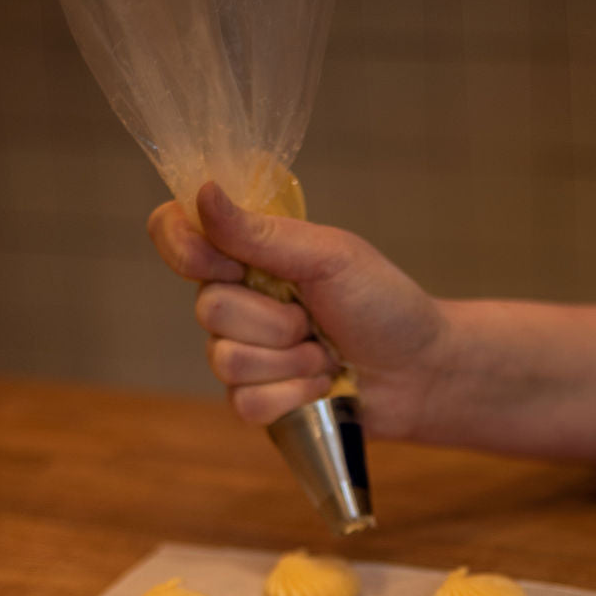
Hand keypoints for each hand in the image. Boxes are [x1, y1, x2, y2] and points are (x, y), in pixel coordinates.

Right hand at [147, 182, 445, 438]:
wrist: (420, 371)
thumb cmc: (383, 305)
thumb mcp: (329, 256)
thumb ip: (262, 233)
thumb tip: (203, 193)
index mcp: (246, 252)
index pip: (174, 233)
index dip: (187, 248)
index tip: (231, 263)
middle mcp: (235, 300)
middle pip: (207, 308)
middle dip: (274, 320)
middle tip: (314, 318)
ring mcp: (243, 353)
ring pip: (225, 360)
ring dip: (291, 360)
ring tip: (326, 355)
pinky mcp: (257, 401)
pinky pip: (246, 403)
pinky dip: (294, 395)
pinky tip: (322, 387)